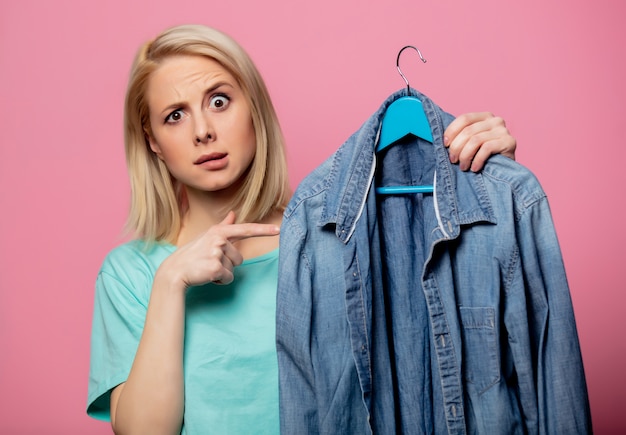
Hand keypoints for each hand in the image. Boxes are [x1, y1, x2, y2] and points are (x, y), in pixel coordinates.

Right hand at [159, 211, 279, 287]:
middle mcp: (219, 240)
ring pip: (234, 268)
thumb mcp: (207, 236)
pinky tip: (208, 276)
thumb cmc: (193, 253)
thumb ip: (224, 226)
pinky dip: (220, 280)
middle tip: (210, 262)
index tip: (278, 230)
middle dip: (228, 263)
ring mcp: (217, 253)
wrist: (175, 270)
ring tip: (208, 268)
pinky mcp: (216, 268)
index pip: (246, 229)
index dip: (264, 230)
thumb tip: (233, 214)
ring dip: (223, 272)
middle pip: (239, 257)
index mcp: (219, 232)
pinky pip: (228, 278)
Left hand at [444, 112, 516, 171]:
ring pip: (476, 140)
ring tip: (463, 167)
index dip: (451, 131)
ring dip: (465, 156)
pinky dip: (477, 160)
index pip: (464, 118)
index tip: (445, 145)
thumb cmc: (485, 156)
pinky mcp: (509, 142)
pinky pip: (487, 148)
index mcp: (484, 117)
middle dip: (456, 147)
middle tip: (453, 160)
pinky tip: (474, 168)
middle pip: (468, 131)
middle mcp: (495, 120)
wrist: (506, 169)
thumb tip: (442, 140)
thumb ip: (461, 137)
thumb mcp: (472, 143)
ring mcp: (503, 130)